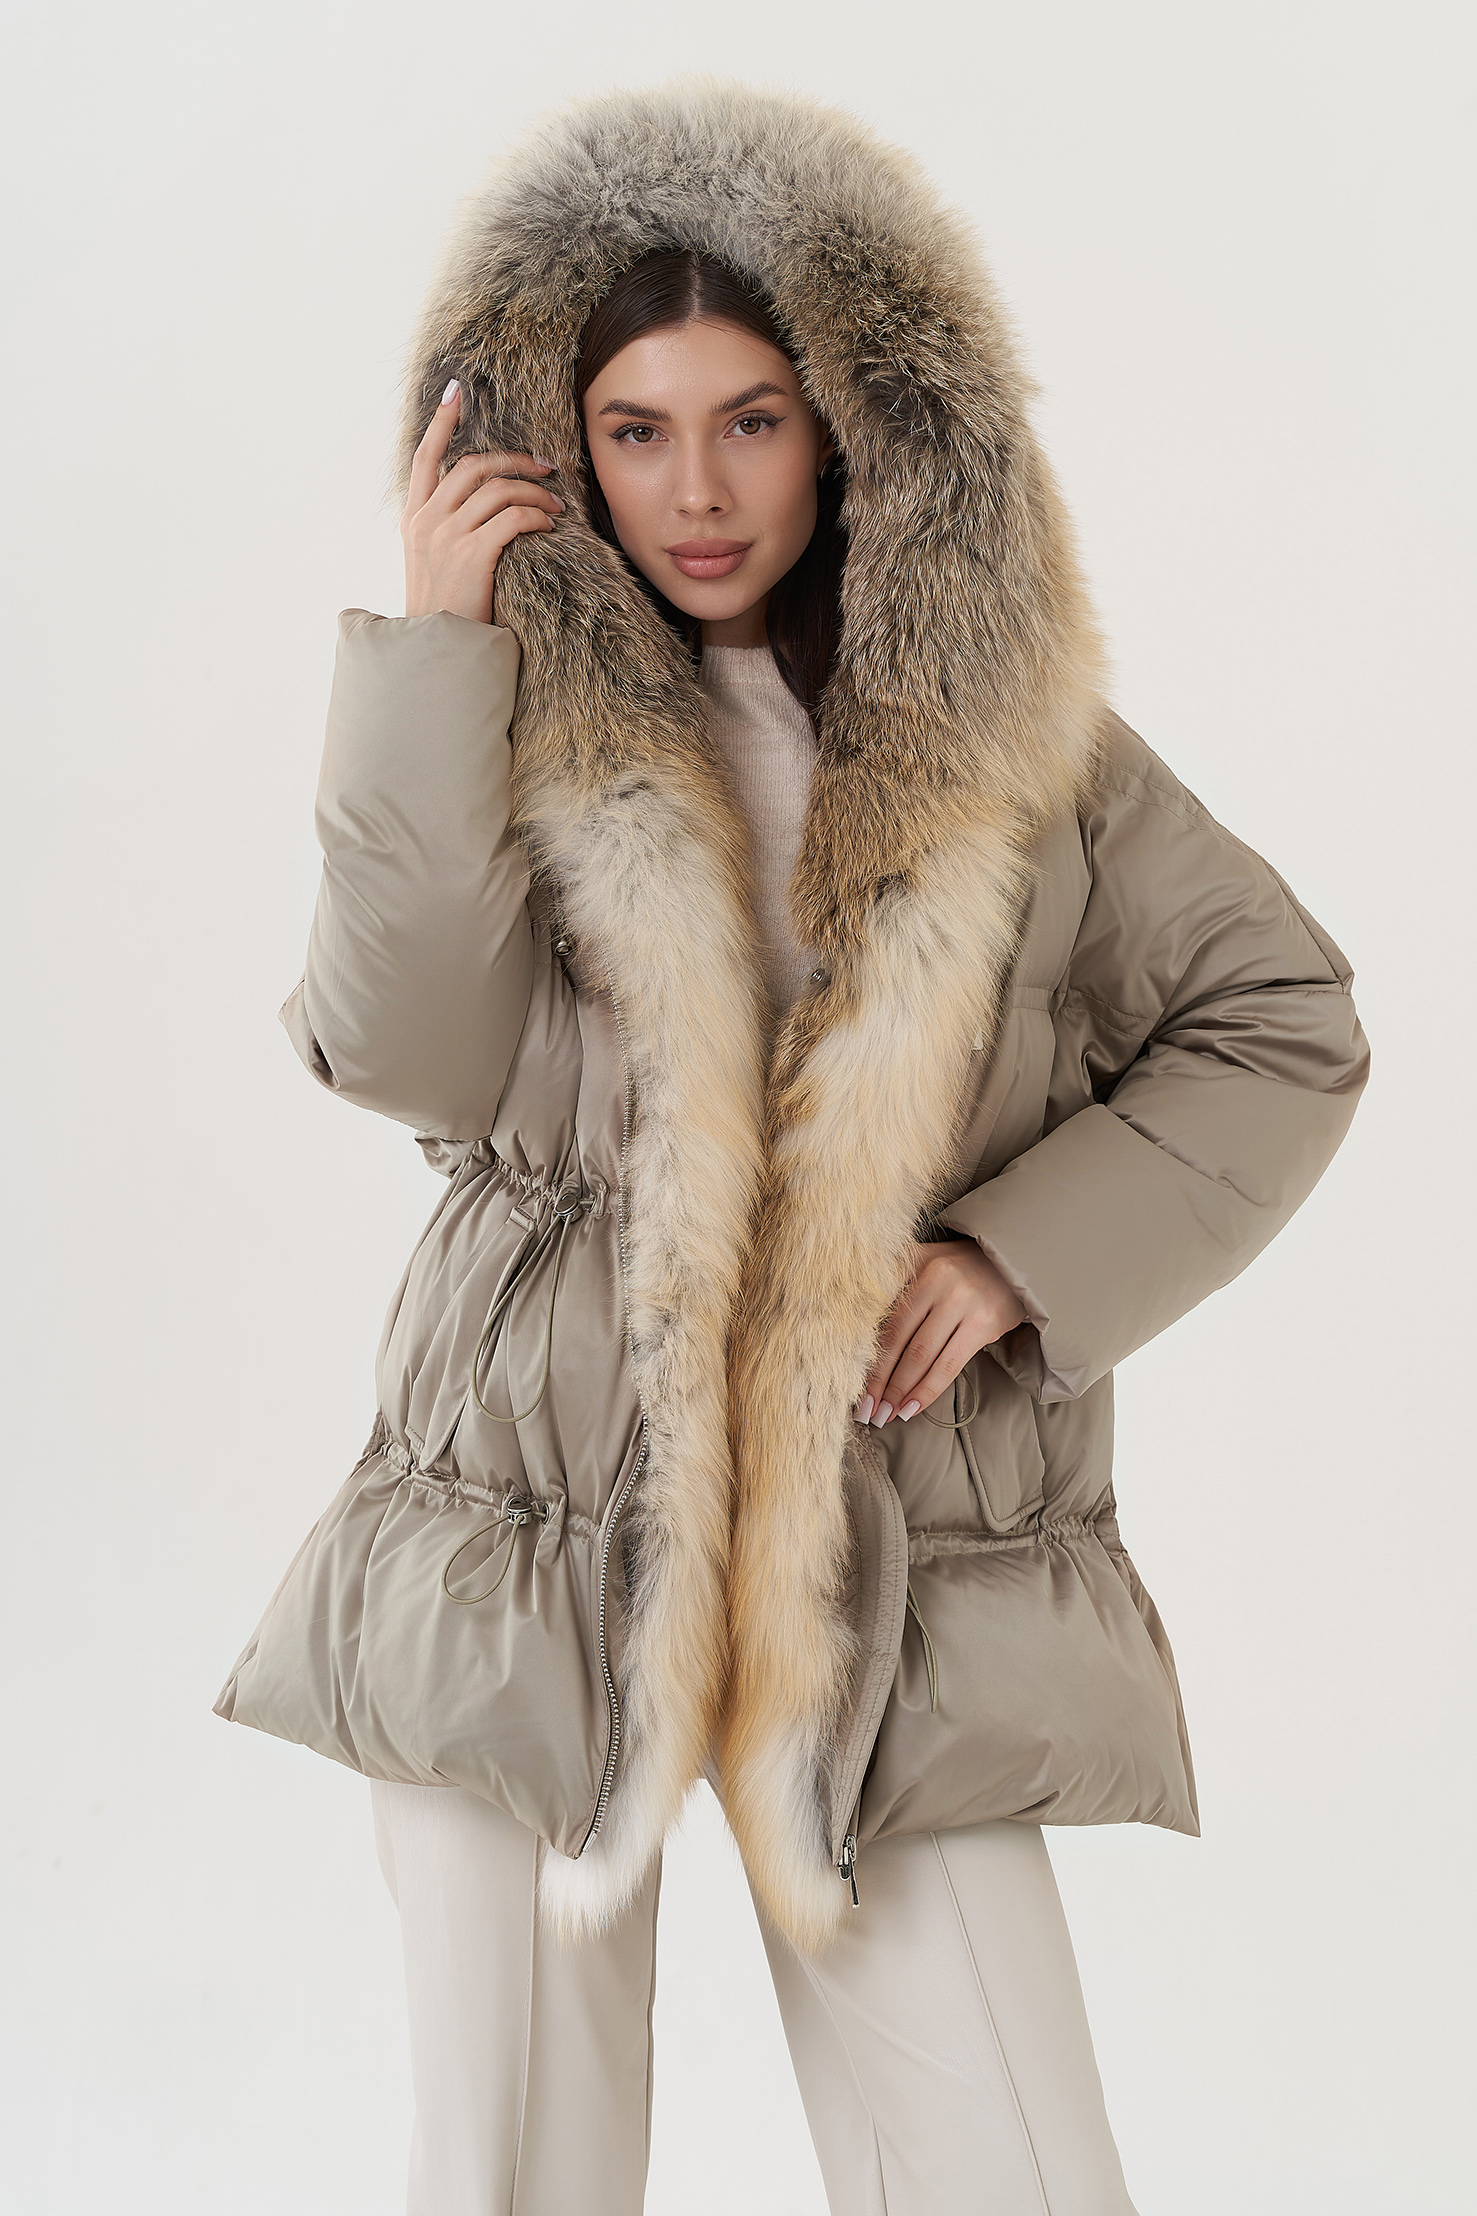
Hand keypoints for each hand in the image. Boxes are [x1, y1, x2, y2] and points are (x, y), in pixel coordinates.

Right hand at [401, 379, 563, 624]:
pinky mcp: (472, 555)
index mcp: (413, 519)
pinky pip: (513, 518)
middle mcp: (426, 521)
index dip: (441, 422)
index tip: (456, 392)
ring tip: (557, 504)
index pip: (424, 457)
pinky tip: (550, 524)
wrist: (435, 650)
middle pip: (474, 466)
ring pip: (499, 489)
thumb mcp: (430, 564)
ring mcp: (447, 536)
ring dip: (535, 490)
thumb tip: (477, 509)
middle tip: (545, 465)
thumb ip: (444, 531)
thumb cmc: (443, 612)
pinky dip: (537, 515)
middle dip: (514, 458)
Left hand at [857, 1240, 1025, 1427]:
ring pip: (923, 1356)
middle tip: (866, 1411)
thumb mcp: (925, 1263)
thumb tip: (857, 1331)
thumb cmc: (958, 1270)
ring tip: (887, 1415)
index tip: (854, 1386)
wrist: (1011, 1265)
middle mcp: (940, 1282)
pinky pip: (950, 1365)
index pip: (886, 1321)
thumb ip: (894, 1283)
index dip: (869, 1357)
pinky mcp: (984, 1324)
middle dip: (880, 1381)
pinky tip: (913, 1407)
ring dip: (902, 1391)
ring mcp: (964, 1303)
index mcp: (918, 1266)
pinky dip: (929, 1389)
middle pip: (900, 1341)